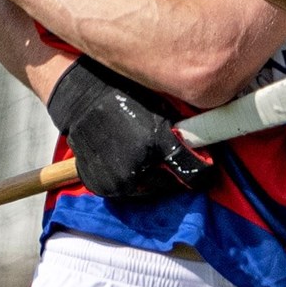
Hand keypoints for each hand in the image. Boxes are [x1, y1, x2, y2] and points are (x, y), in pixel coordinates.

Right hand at [46, 57, 214, 199]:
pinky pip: (121, 190)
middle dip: (168, 172)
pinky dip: (125, 179)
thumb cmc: (124, 97)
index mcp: (155, 145)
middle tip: (161, 155)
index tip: (203, 167)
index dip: (201, 170)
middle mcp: (135, 169)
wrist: (82, 99)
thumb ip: (181, 133)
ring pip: (144, 190)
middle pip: (167, 185)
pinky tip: (122, 159)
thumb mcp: (160, 109)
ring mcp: (115, 181)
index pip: (193, 173)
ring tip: (139, 155)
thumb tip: (202, 149)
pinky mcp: (99, 186)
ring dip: (147, 178)